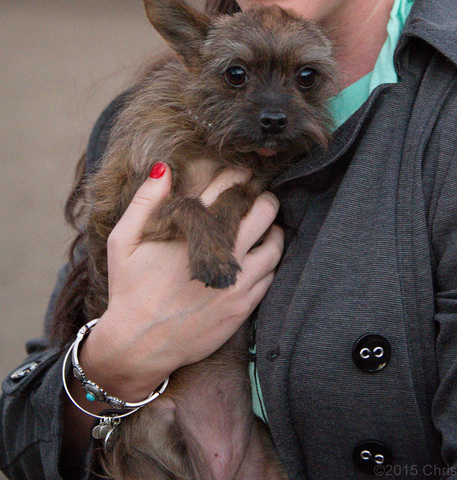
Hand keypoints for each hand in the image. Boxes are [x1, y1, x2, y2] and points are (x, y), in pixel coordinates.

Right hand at [77, 163, 281, 401]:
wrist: (138, 345)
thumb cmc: (129, 289)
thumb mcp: (123, 241)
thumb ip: (144, 201)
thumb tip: (163, 168)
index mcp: (192, 233)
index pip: (227, 189)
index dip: (238, 176)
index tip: (240, 174)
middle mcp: (220, 254)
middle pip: (262, 211)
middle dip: (263, 198)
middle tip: (258, 197)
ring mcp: (235, 281)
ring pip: (274, 244)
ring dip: (273, 229)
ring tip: (266, 225)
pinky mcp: (243, 306)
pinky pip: (271, 275)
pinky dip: (270, 260)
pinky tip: (260, 256)